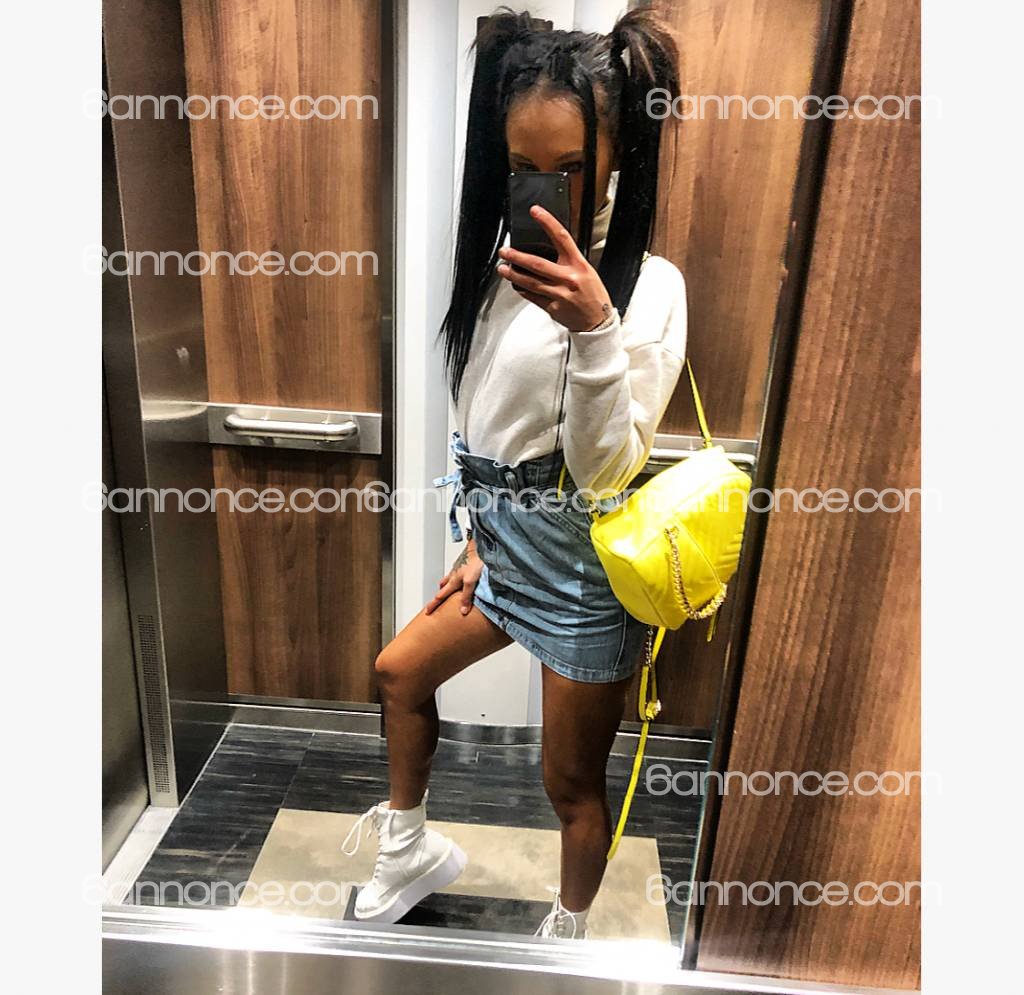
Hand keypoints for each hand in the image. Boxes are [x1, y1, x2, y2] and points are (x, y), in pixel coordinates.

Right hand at [423, 538, 483, 615]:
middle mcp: (455, 573)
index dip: (433, 604)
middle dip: (440, 593)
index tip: (427, 611)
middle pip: (444, 585)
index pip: (441, 595)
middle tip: (437, 599)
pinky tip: (463, 576)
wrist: (482, 546)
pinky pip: (458, 571)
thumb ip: (466, 596)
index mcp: (454, 580)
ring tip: (449, 588)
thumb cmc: (476, 561)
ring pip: (450, 577)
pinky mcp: (466, 561)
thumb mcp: (470, 581)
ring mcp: (460, 566)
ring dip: (447, 583)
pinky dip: (457, 576)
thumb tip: (462, 611)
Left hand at [497, 205, 613, 331]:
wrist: (597, 321)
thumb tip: (548, 248)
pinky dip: (522, 290)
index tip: (535, 212)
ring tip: (503, 268)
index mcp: (579, 265)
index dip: (547, 222)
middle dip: (517, 256)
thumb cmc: (593, 294)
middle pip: (537, 263)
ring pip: (530, 282)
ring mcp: (559, 294)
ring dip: (513, 274)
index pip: (561, 237)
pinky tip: (515, 284)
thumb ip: (569, 260)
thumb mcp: (587, 271)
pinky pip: (532, 297)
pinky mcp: (552, 307)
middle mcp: (568, 278)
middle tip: (505, 251)